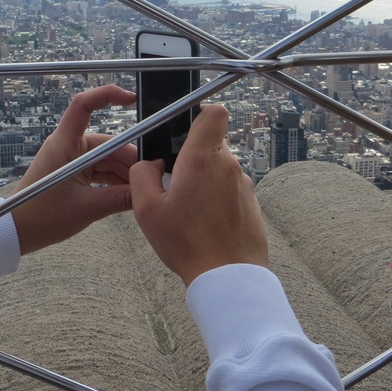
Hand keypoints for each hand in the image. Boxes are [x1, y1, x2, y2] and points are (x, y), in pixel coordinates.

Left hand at [11, 85, 137, 254]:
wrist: (19, 232)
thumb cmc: (42, 217)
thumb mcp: (87, 208)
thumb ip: (121, 198)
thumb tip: (147, 190)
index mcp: (65, 144)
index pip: (84, 105)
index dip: (107, 95)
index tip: (132, 99)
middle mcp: (68, 146)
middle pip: (108, 142)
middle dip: (131, 157)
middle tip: (154, 174)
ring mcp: (71, 159)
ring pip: (107, 158)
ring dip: (125, 171)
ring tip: (145, 188)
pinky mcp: (73, 172)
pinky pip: (101, 169)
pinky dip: (115, 179)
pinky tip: (132, 191)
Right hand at [130, 104, 267, 285]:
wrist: (227, 277)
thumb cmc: (187, 243)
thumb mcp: (147, 209)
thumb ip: (141, 174)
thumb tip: (150, 163)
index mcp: (202, 158)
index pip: (213, 113)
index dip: (199, 113)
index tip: (184, 128)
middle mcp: (228, 165)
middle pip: (212, 142)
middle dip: (193, 155)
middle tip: (174, 181)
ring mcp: (243, 184)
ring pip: (220, 167)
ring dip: (204, 179)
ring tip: (189, 209)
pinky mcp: (251, 203)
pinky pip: (230, 189)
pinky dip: (217, 198)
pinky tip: (205, 223)